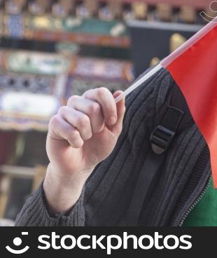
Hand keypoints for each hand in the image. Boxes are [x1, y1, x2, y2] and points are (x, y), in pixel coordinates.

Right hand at [43, 88, 125, 212]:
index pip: (100, 92)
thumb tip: (120, 93)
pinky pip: (69, 130)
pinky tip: (74, 144)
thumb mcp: (113, 131)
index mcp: (92, 101)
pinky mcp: (54, 124)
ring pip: (81, 119)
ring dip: (87, 134)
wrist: (81, 165)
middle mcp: (77, 103)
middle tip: (95, 133)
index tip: (112, 121)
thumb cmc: (97, 146)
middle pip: (93, 106)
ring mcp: (64, 112)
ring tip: (84, 138)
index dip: (109, 107)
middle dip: (99, 125)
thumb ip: (118, 113)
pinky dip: (76, 141)